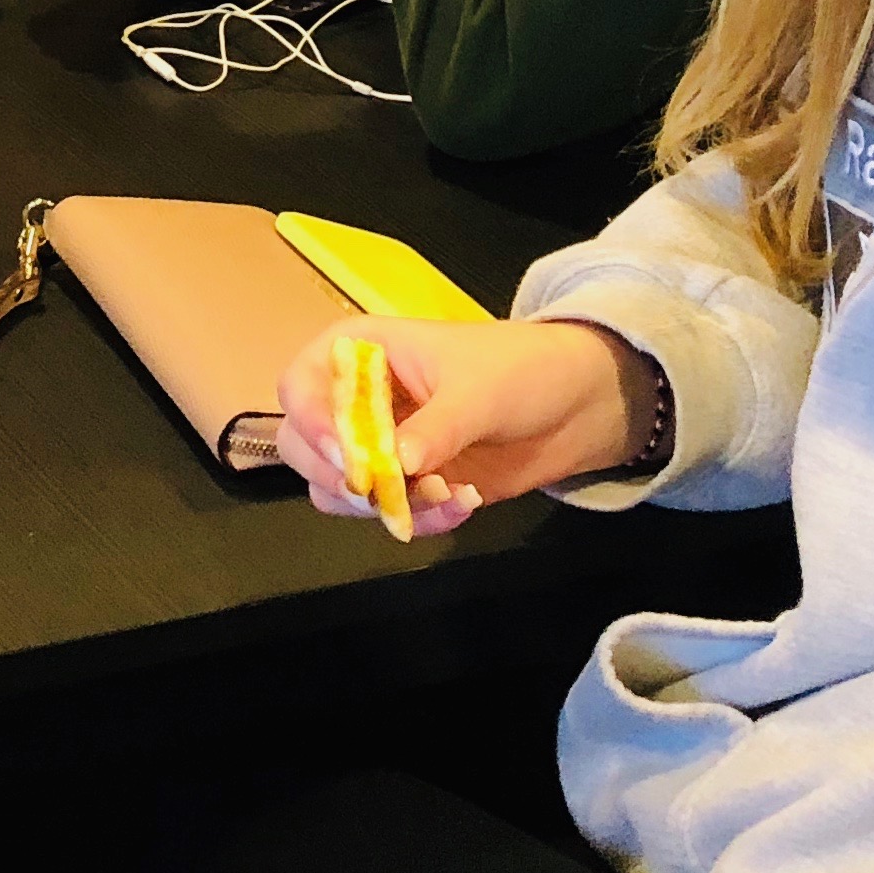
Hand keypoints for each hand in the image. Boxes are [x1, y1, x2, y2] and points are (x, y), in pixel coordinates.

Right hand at [273, 316, 641, 539]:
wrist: (573, 404)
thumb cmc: (519, 371)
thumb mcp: (478, 391)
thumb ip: (435, 428)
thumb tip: (395, 467)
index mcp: (359, 352)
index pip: (300, 385)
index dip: (310, 421)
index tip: (347, 458)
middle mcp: (354, 399)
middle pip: (302, 444)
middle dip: (340, 476)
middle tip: (384, 493)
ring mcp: (376, 445)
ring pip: (336, 489)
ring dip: (382, 505)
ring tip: (444, 498)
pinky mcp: (403, 485)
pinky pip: (382, 514)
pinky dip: (416, 520)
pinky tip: (462, 506)